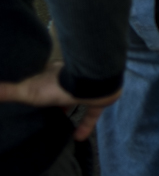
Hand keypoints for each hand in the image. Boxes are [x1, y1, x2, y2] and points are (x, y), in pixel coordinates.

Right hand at [0, 63, 120, 141]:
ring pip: (77, 100)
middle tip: (44, 115)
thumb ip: (8, 91)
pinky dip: (85, 126)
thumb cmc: (57, 85)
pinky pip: (91, 115)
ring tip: (59, 125)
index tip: (30, 98)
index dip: (37, 87)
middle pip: (60, 90)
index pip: (43, 80)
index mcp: (53, 73)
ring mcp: (86, 89)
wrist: (92, 82)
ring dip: (70, 111)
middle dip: (54, 101)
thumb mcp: (28, 90)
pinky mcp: (98, 100)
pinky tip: (77, 137)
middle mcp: (70, 79)